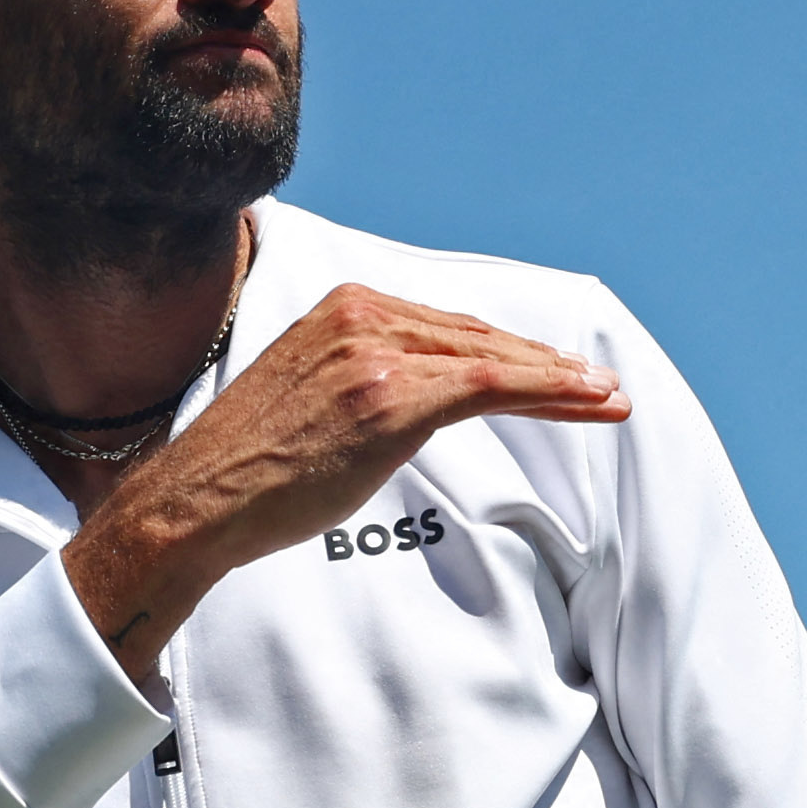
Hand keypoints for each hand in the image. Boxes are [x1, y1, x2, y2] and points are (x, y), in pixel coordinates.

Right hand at [54, 289, 624, 689]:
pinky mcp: (390, 397)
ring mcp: (376, 352)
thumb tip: (420, 400)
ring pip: (495, 359)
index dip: (509, 350)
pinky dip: (549, 393)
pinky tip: (587, 402)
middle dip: (547, 364)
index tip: (555, 370)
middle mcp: (362, 314)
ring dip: (561, 380)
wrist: (197, 501)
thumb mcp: (313, 397)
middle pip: (479, 336)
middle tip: (601, 384)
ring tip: (609, 397)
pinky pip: (490, 386)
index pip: (447, 326)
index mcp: (344, 306)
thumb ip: (367, 380)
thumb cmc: (250, 468)